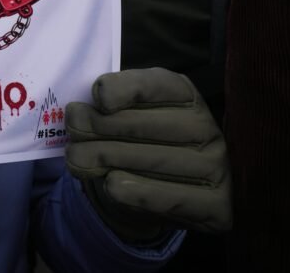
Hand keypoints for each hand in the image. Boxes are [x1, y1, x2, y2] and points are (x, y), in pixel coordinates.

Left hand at [65, 68, 230, 241]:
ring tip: (76, 159)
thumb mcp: (125, 115)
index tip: (99, 98)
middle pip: (146, 125)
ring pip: (152, 161)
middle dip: (100, 126)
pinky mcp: (217, 204)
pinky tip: (111, 185)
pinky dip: (135, 192)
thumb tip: (78, 116)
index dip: (126, 89)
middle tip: (73, 130)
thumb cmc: (138, 142)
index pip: (156, 85)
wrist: (164, 192)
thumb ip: (106, 110)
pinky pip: (170, 198)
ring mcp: (216, 167)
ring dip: (106, 159)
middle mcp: (206, 127)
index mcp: (184, 95)